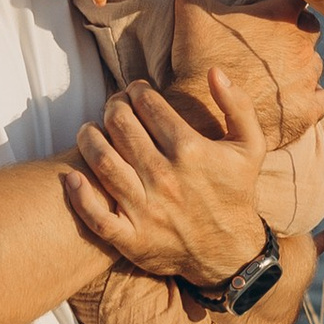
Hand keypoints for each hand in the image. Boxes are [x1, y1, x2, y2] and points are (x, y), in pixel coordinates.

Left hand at [66, 70, 274, 285]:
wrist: (230, 252)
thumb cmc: (236, 193)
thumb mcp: (251, 147)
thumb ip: (237, 105)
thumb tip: (215, 71)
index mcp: (191, 150)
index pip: (148, 105)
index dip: (137, 90)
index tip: (135, 91)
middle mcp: (165, 177)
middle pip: (121, 125)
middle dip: (113, 107)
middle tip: (114, 107)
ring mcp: (146, 209)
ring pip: (102, 161)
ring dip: (89, 137)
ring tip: (89, 130)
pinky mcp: (133, 239)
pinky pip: (96, 217)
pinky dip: (79, 195)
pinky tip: (72, 177)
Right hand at [168, 0, 323, 147]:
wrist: (201, 115)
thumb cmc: (197, 57)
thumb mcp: (192, 6)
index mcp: (284, 14)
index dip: (281, 5)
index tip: (266, 14)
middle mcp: (304, 43)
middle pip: (308, 31)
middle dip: (292, 35)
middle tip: (265, 47)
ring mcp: (309, 77)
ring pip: (314, 64)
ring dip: (299, 66)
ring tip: (272, 74)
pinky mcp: (308, 109)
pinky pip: (322, 98)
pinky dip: (309, 97)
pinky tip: (288, 98)